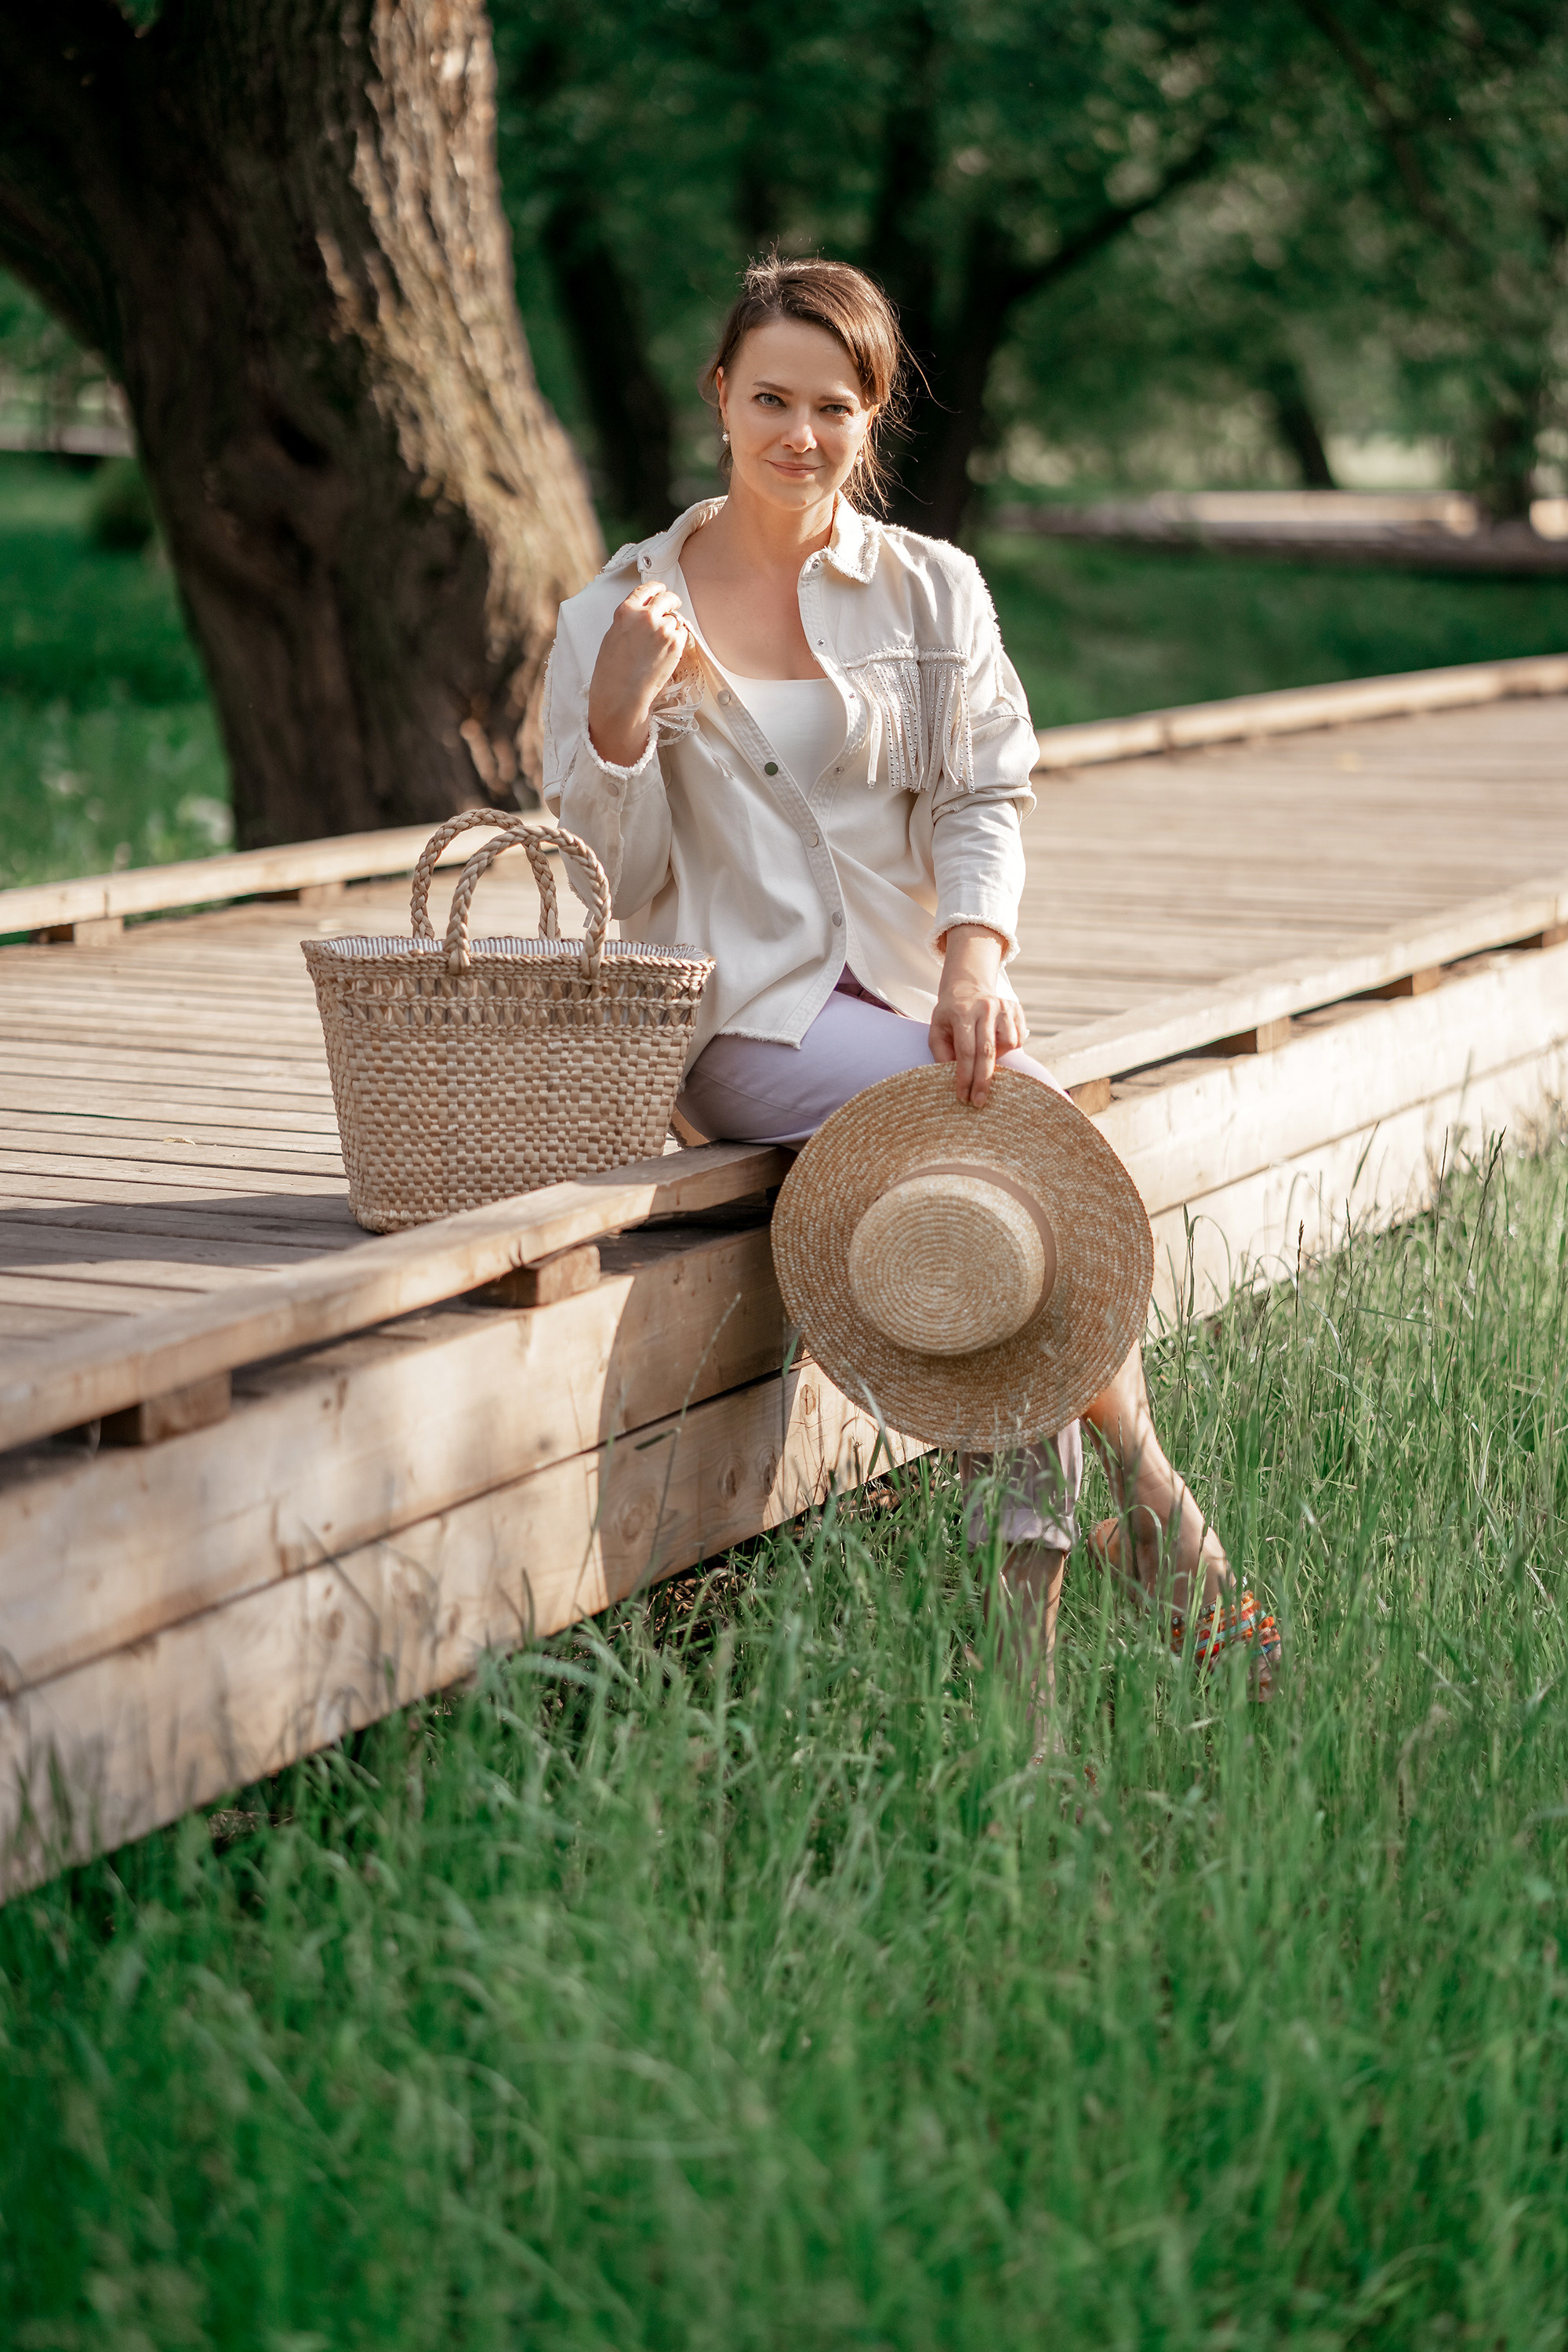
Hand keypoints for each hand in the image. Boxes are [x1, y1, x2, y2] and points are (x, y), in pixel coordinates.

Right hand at [587, 581, 689, 767]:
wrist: (621, 694)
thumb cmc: (612, 670)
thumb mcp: (614, 635)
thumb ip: (630, 620)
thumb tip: (645, 614)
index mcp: (626, 611)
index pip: (646, 589)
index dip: (656, 588)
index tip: (661, 589)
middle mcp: (646, 616)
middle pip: (666, 598)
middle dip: (671, 601)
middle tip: (673, 605)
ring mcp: (663, 629)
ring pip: (675, 619)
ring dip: (672, 626)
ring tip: (661, 643)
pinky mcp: (675, 644)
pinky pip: (683, 633)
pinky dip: (678, 639)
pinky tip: (667, 651)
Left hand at [929, 924, 1026, 1106]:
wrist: (968, 988)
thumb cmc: (950, 1016)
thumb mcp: (937, 1030)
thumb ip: (941, 1053)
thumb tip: (953, 1079)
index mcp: (962, 1012)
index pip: (966, 1050)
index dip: (965, 1076)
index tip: (963, 1096)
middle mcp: (985, 1007)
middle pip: (988, 1051)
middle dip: (983, 1080)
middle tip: (979, 1102)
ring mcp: (1003, 1006)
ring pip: (1008, 1044)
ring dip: (997, 1059)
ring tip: (985, 1056)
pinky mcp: (1016, 1008)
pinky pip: (1018, 1039)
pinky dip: (1008, 1048)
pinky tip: (996, 1043)